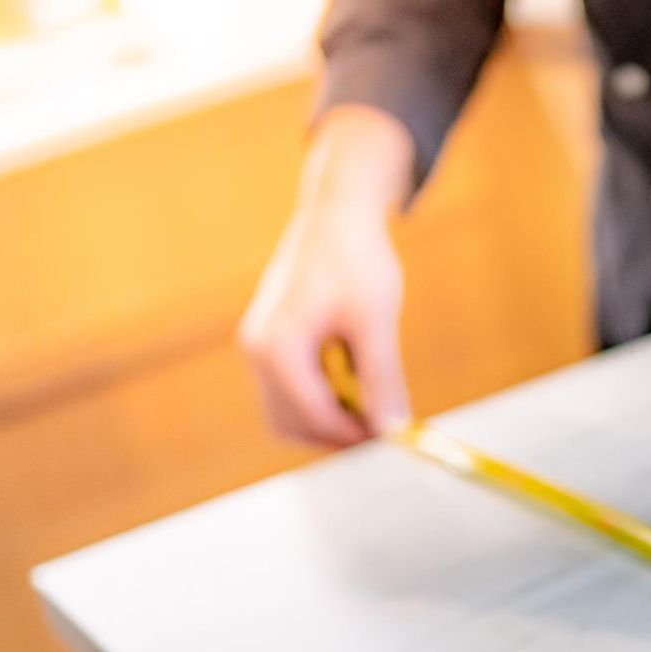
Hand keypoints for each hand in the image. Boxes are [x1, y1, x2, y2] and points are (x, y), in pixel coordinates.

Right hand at [239, 106, 416, 444]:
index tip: (391, 436)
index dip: (354, 433)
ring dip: (326, 418)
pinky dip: (319, 398)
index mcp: (277, 346)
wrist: (336, 214)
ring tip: (369, 399)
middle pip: (291, 423)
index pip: (312, 415)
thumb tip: (394, 431)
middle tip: (381, 425)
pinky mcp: (267, 342)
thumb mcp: (376, 323)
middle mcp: (256, 350)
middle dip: (335, 433)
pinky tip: (354, 378)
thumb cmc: (357, 260)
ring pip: (286, 412)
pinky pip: (289, 390)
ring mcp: (257, 346)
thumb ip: (382, 380)